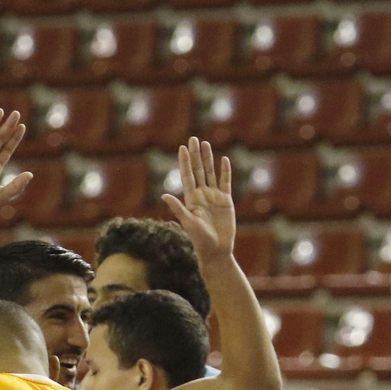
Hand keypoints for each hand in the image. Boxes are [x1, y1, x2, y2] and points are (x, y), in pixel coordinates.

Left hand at [162, 137, 234, 260]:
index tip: (182, 147)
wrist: (217, 251)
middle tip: (193, 139)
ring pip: (210, 173)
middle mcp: (201, 195)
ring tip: (206, 144)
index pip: (187, 176)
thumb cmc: (200, 240)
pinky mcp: (226, 201)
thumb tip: (164, 195)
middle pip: (198, 171)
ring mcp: (214, 197)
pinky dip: (225, 171)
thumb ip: (178, 208)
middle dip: (195, 155)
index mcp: (191, 199)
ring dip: (208, 159)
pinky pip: (225, 183)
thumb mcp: (189, 223)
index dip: (185, 162)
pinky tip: (224, 160)